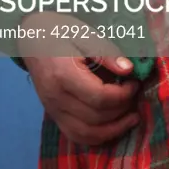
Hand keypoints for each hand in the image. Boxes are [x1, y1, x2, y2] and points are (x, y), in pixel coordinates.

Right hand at [21, 12, 140, 146]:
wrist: (32, 38)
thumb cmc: (59, 32)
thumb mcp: (84, 34)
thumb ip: (106, 52)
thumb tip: (129, 70)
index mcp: (63, 75)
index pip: (99, 97)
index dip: (123, 95)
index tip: (135, 83)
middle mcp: (56, 98)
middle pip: (95, 118)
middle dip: (121, 111)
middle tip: (136, 97)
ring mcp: (52, 110)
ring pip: (85, 134)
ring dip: (112, 130)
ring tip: (132, 118)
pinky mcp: (53, 115)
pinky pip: (75, 135)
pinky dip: (96, 137)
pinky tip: (113, 127)